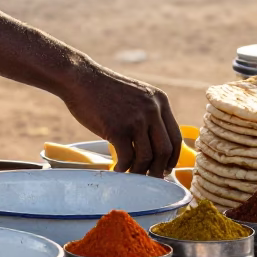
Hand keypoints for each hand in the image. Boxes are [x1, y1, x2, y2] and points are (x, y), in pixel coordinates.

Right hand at [60, 62, 181, 175]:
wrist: (81, 79)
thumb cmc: (104, 90)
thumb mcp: (137, 95)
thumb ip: (149, 114)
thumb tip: (154, 144)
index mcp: (160, 101)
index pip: (176, 137)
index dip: (173, 158)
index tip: (165, 168)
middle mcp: (152, 110)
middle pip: (165, 151)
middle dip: (158, 169)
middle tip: (150, 178)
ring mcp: (136, 120)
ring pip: (147, 157)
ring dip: (139, 171)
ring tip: (130, 173)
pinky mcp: (118, 129)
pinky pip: (127, 158)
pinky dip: (123, 168)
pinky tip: (117, 169)